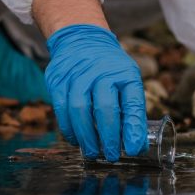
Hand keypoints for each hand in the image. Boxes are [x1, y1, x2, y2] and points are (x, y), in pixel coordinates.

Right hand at [45, 25, 147, 161]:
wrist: (81, 38)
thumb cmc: (109, 68)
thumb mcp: (127, 80)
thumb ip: (130, 109)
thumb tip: (136, 145)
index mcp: (125, 73)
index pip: (132, 103)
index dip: (134, 128)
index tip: (134, 149)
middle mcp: (102, 72)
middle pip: (105, 108)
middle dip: (109, 137)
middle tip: (112, 156)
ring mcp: (77, 74)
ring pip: (80, 110)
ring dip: (87, 137)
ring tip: (93, 153)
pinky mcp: (58, 80)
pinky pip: (62, 109)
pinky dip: (69, 129)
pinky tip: (76, 140)